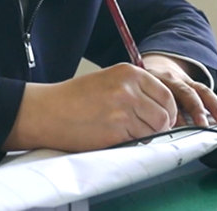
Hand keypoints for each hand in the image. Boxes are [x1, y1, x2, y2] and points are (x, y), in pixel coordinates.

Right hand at [2, 63, 177, 151]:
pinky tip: (117, 138)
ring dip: (146, 136)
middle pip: (164, 115)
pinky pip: (138, 142)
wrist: (47, 111)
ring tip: (127, 133)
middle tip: (150, 131)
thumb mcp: (109, 80)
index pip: (166, 94)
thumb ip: (135, 89)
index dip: (168, 111)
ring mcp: (124, 110)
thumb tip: (161, 108)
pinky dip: (133, 144)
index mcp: (129, 72)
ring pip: (154, 131)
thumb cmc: (75, 98)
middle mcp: (129, 89)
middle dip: (161, 127)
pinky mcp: (116, 131)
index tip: (165, 119)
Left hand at [141, 54, 216, 127]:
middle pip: (187, 93)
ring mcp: (188, 82)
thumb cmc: (146, 86)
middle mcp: (175, 80)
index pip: (167, 96)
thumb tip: (149, 133)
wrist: (156, 65)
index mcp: (157, 81)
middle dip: (196, 110)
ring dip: (215, 107)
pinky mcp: (198, 87)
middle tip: (202, 125)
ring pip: (203, 92)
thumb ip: (146, 110)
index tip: (176, 127)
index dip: (172, 112)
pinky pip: (213, 94)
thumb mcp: (140, 93)